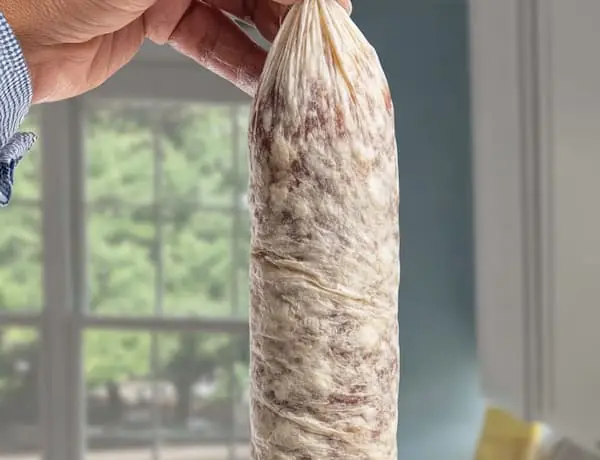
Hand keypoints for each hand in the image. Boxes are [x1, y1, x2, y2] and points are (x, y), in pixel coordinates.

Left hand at [0, 0, 321, 103]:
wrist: (8, 34)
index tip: (334, 3)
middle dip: (290, 7)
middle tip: (328, 37)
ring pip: (236, 7)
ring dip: (271, 36)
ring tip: (304, 64)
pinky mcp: (155, 21)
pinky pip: (211, 39)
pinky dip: (239, 60)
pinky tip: (266, 78)